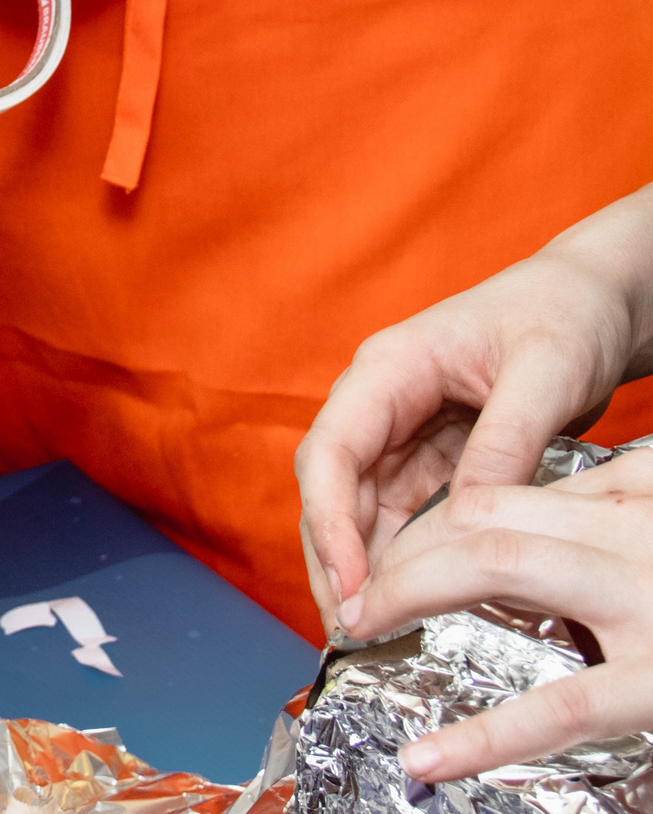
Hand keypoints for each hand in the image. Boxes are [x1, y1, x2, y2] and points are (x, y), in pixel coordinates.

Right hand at [295, 191, 652, 638]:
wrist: (596, 297)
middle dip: (332, 559)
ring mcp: (403, 430)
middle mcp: (381, 402)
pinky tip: (405, 599)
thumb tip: (471, 518)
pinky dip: (398, 557)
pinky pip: (402, 514)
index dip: (330, 522)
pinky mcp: (433, 455)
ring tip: (370, 629)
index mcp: (388, 369)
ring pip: (360, 509)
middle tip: (350, 629)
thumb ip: (505, 441)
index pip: (331, 452)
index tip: (352, 583)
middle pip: (332, 490)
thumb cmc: (566, 313)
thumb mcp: (545, 373)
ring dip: (360, 567)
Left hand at [340, 446, 652, 781]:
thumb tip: (510, 512)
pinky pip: (567, 707)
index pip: (499, 495)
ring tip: (360, 627)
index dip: (426, 528)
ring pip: (501, 568)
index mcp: (641, 501)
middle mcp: (640, 539)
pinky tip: (431, 758)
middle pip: (482, 519)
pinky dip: (487, 735)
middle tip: (355, 598)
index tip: (387, 561)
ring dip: (412, 593)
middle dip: (401, 555)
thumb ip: (609, 506)